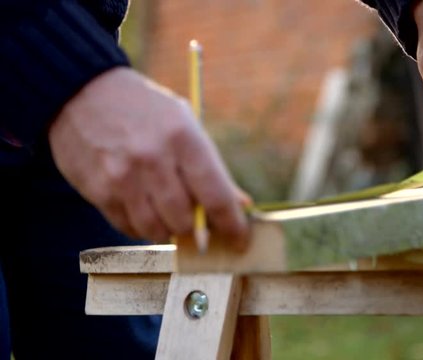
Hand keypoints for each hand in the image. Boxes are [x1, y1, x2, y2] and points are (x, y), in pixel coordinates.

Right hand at [49, 67, 249, 248]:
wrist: (82, 92)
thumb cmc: (147, 112)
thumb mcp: (185, 125)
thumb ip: (212, 168)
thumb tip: (240, 205)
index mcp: (184, 138)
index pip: (216, 196)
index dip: (232, 226)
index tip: (239, 241)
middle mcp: (153, 159)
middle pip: (186, 221)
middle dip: (196, 229)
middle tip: (197, 223)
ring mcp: (123, 176)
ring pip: (156, 231)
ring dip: (168, 231)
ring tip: (168, 215)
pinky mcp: (97, 190)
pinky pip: (128, 227)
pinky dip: (141, 227)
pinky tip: (143, 210)